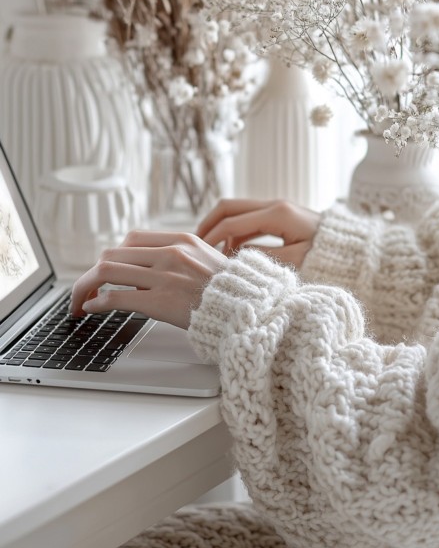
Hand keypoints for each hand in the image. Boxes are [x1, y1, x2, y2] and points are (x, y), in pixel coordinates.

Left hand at [70, 230, 224, 328]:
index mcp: (181, 240)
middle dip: (94, 271)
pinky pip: (116, 296)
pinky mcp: (160, 300)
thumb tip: (152, 266)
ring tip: (80, 301)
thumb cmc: (231, 292)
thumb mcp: (206, 261)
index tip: (105, 269)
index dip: (113, 254)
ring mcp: (164, 276)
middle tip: (86, 288)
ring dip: (86, 286)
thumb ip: (180, 258)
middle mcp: (170, 253)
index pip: (132, 238)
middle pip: (113, 252)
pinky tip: (92, 308)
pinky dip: (97, 302)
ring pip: (107, 270)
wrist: (250, 310)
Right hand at [196, 198, 320, 267]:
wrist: (352, 248)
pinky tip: (231, 251)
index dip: (212, 237)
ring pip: (237, 211)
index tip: (199, 254)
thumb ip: (261, 257)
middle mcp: (274, 205)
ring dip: (221, 227)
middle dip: (209, 224)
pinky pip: (249, 219)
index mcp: (277, 214)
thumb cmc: (328, 257)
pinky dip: (235, 231)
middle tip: (195, 244)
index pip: (232, 222)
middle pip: (229, 206)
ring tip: (210, 251)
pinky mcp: (280, 216)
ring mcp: (276, 208)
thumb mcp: (295, 261)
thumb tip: (233, 257)